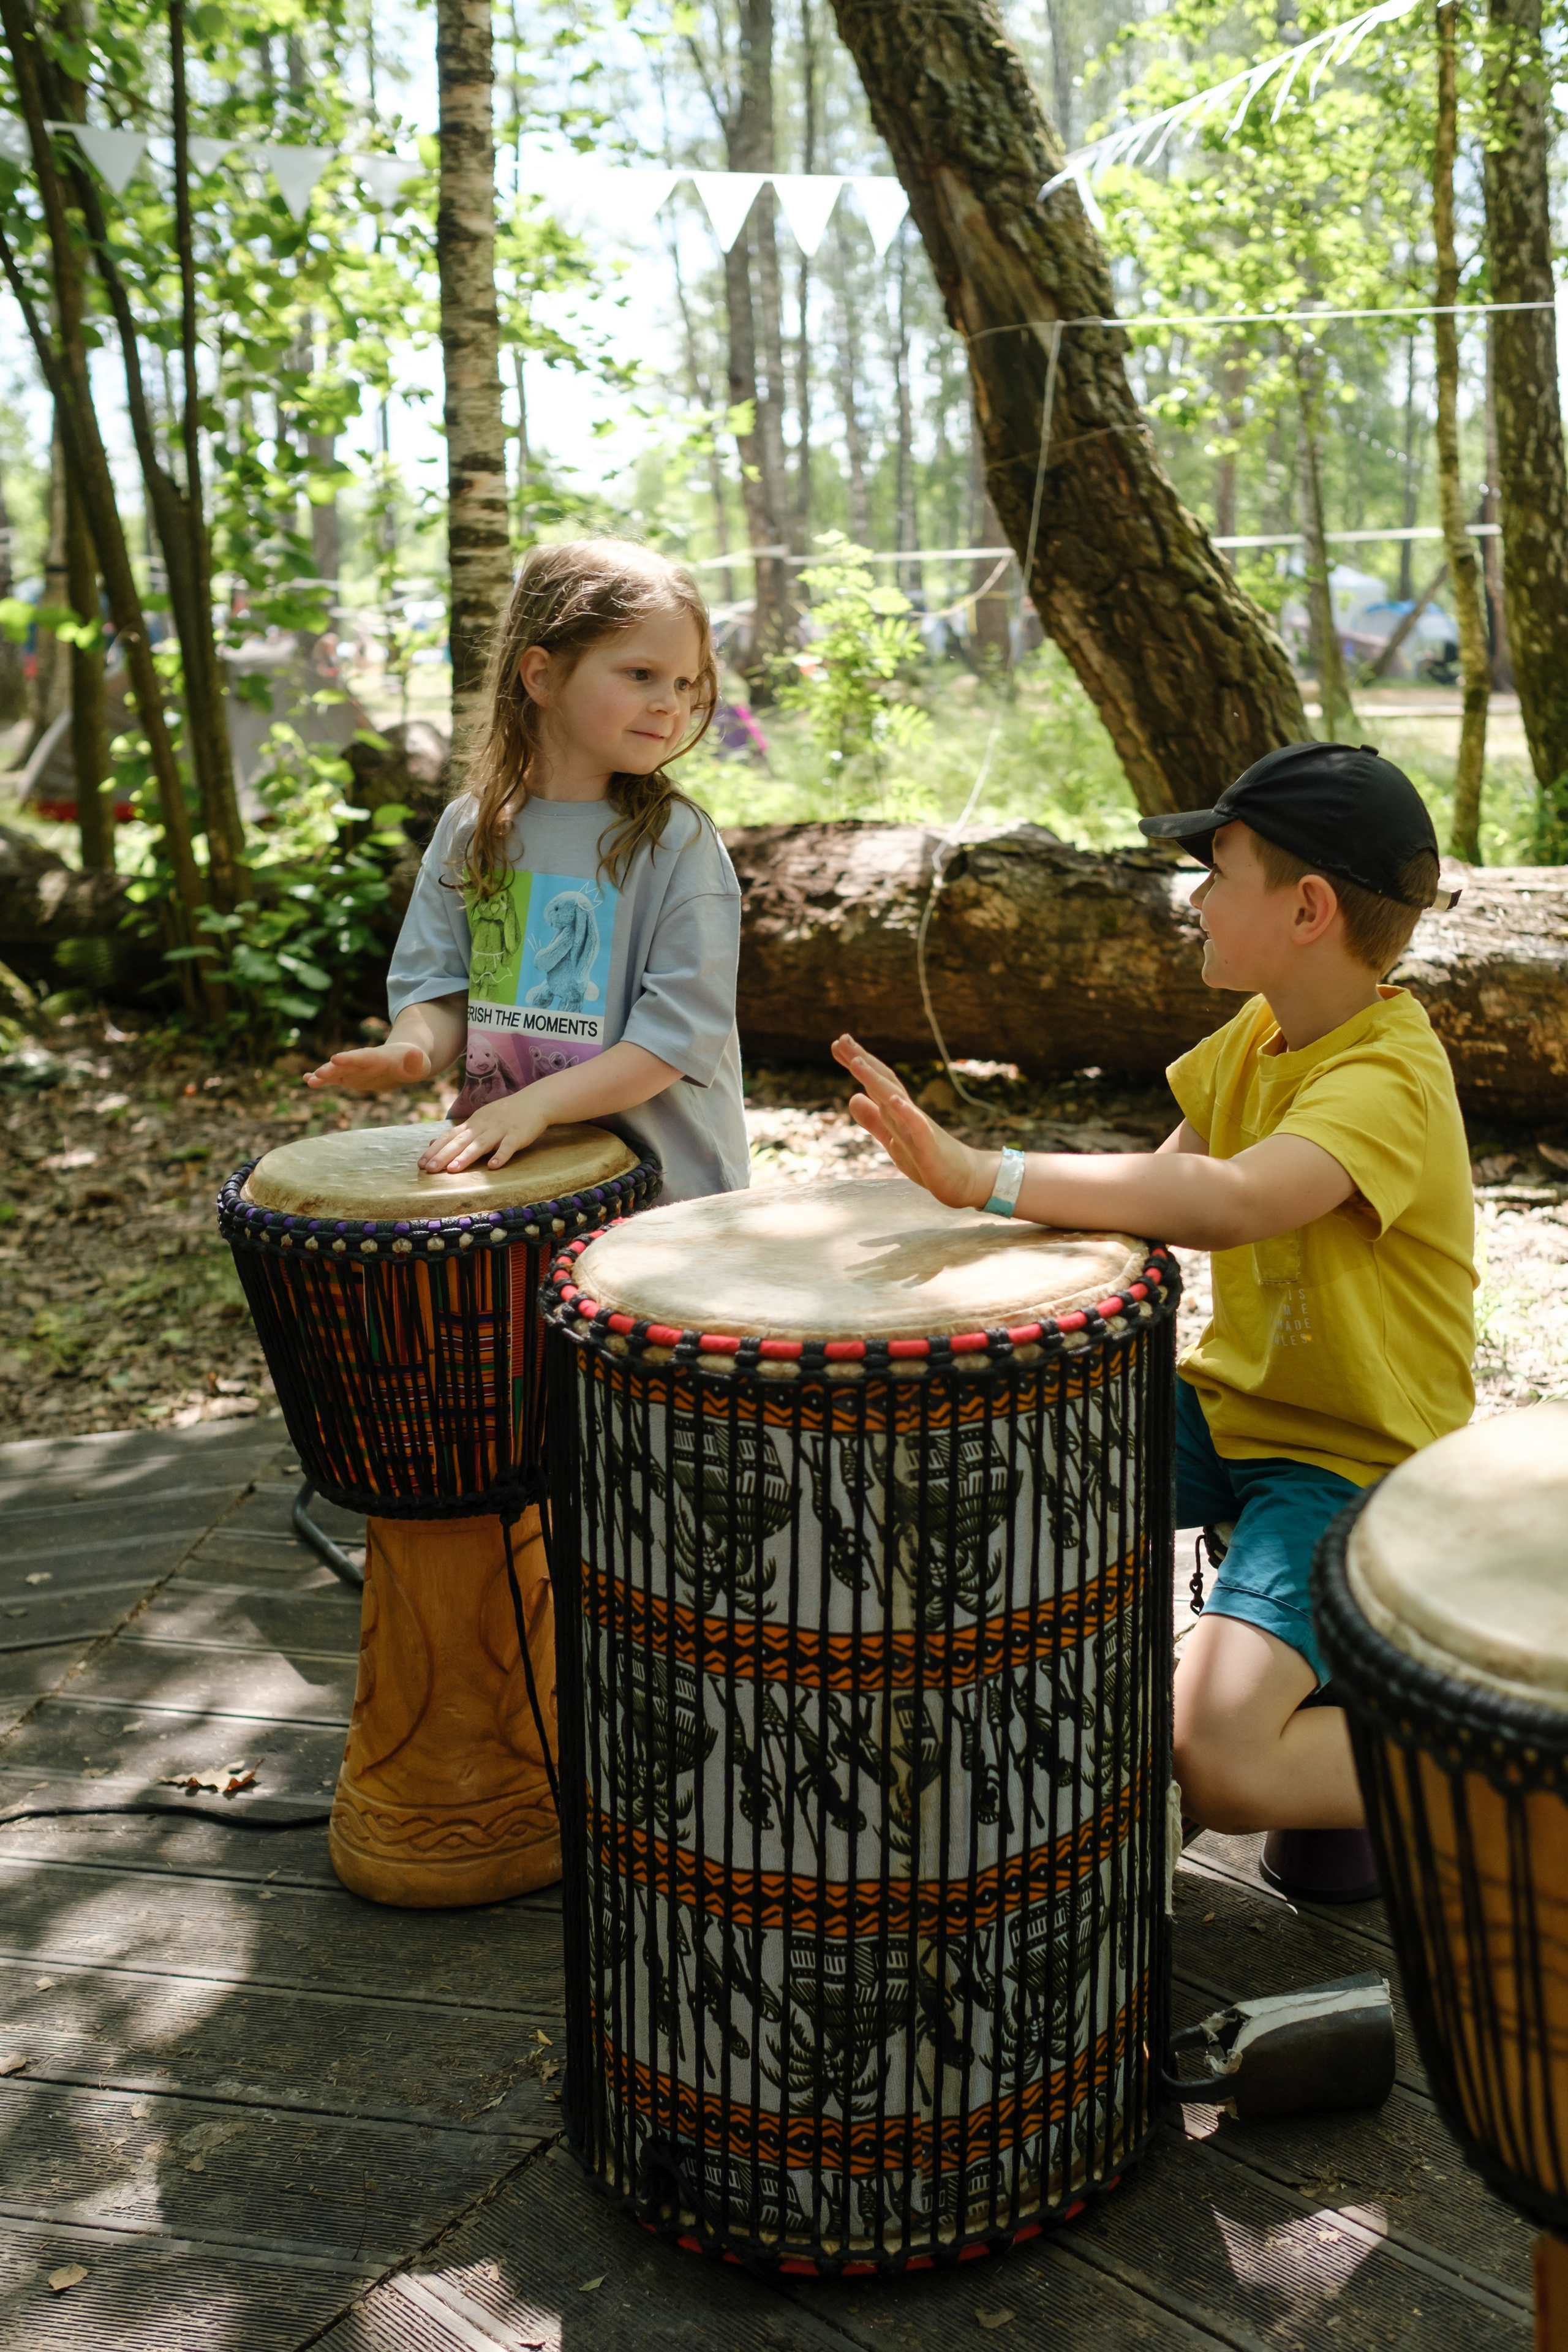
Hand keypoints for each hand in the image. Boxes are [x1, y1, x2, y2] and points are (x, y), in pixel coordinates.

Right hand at [305, 1042, 429, 1093]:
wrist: (404, 1061)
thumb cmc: (414, 1064)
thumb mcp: (420, 1064)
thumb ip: (416, 1061)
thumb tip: (415, 1055)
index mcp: (380, 1057)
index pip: (365, 1057)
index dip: (351, 1059)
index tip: (336, 1058)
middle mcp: (363, 1061)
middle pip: (347, 1065)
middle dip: (333, 1068)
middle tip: (318, 1073)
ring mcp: (355, 1069)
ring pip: (337, 1071)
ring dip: (324, 1075)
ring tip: (309, 1079)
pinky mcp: (350, 1076)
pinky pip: (334, 1078)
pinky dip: (322, 1080)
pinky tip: (308, 1081)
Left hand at [418, 1088, 550, 1172]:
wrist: (534, 1102)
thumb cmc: (504, 1114)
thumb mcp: (478, 1120)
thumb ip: (457, 1133)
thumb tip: (431, 1142)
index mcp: (473, 1123)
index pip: (449, 1136)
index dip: (435, 1149)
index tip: (421, 1163)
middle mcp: (483, 1126)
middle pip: (460, 1142)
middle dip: (444, 1155)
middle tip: (429, 1169)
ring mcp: (500, 1130)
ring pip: (481, 1144)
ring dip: (466, 1157)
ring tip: (453, 1169)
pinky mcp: (518, 1135)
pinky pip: (508, 1146)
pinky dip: (501, 1156)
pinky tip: (493, 1167)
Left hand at [829, 1034, 992, 1210]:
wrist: (967, 1180)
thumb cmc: (930, 1159)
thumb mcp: (893, 1140)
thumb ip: (874, 1120)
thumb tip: (852, 1097)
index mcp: (898, 1114)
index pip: (877, 1083)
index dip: (858, 1064)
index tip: (838, 1043)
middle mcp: (908, 1115)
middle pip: (884, 1083)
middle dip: (862, 1061)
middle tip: (841, 1039)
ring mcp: (920, 1129)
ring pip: (896, 1100)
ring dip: (876, 1080)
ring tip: (857, 1061)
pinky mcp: (930, 1148)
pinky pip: (919, 1128)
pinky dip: (906, 1113)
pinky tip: (893, 1101)